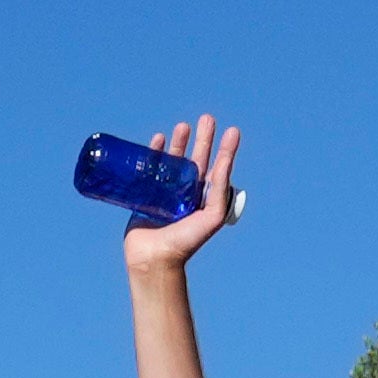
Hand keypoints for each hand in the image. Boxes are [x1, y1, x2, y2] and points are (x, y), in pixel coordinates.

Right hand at [118, 111, 245, 277]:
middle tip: (207, 118)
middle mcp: (186, 192)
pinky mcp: (145, 193)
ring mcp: (165, 192)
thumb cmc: (186, 241)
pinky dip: (154, 152)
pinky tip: (158, 139)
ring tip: (184, 125)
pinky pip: (150, 168)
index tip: (232, 131)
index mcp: (204, 198)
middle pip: (196, 158)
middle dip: (203, 138)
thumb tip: (225, 164)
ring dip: (179, 142)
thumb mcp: (211, 216)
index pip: (217, 168)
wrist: (155, 258)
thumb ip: (220, 191)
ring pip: (173, 160)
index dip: (225, 150)